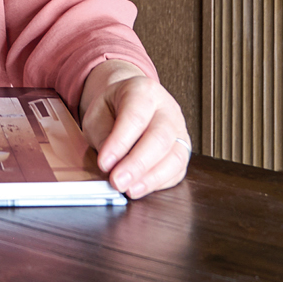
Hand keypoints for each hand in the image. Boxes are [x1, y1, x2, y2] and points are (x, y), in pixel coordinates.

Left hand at [78, 60, 188, 198]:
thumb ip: (103, 136)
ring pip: (175, 156)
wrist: (128, 102)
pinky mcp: (184, 149)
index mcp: (143, 91)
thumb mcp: (98, 114)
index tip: (104, 163)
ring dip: (151, 178)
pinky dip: (160, 183)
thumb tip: (109, 164)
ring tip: (130, 190)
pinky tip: (142, 187)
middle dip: (137, 164)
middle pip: (160, 137)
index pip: (135, 117)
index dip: (119, 143)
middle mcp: (167, 109)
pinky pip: (178, 170)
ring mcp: (179, 129)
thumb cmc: (113, 109)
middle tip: (117, 181)